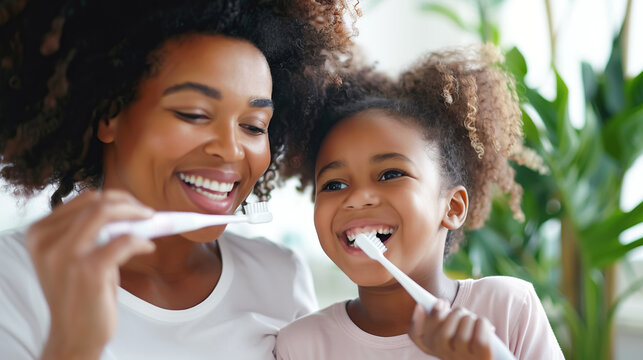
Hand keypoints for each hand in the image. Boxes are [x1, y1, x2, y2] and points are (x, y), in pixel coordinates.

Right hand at [26, 190, 155, 359]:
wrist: (73, 335)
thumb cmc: (78, 294)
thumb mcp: (75, 256)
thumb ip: (91, 231)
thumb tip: (129, 209)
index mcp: (40, 233)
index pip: (83, 199)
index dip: (115, 198)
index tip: (134, 206)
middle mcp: (47, 241)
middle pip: (96, 202)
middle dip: (128, 203)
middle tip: (147, 214)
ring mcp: (66, 255)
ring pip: (106, 213)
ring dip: (135, 214)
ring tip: (150, 224)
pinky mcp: (88, 270)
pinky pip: (124, 240)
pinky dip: (141, 240)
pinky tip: (147, 247)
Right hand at [409, 300, 493, 359]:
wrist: (490, 354)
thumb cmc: (471, 336)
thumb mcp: (455, 326)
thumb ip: (443, 317)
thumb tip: (432, 304)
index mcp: (436, 349)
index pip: (417, 338)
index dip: (416, 321)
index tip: (420, 305)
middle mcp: (448, 358)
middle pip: (440, 336)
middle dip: (450, 316)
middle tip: (459, 310)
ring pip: (461, 337)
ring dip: (468, 319)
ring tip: (473, 318)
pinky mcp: (483, 358)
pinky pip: (480, 340)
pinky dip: (482, 325)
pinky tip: (484, 323)